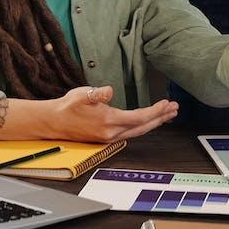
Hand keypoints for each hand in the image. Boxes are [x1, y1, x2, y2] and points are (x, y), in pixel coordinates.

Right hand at [39, 85, 177, 143]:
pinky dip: (143, 125)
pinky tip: (148, 120)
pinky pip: (130, 132)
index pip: (139, 117)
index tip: (166, 103)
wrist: (53, 122)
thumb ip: (96, 94)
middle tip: (175, 108)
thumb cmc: (68, 106)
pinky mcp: (106, 137)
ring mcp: (109, 137)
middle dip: (160, 118)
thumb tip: (108, 91)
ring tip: (167, 114)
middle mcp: (111, 132)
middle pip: (143, 127)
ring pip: (138, 131)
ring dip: (154, 122)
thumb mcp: (82, 95)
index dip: (155, 111)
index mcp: (108, 121)